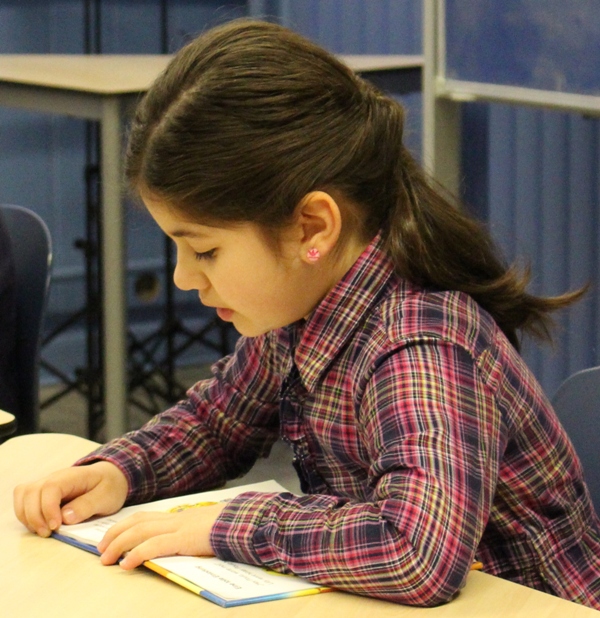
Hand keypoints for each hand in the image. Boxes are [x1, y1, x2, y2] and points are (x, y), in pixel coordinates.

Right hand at [13, 461, 127, 536]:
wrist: (110, 478)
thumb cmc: (109, 486)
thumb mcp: (106, 497)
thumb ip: (87, 506)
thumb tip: (65, 518)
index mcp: (72, 476)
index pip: (50, 487)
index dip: (48, 508)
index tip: (56, 526)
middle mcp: (55, 477)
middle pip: (31, 491)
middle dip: (35, 516)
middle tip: (49, 533)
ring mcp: (46, 484)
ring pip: (23, 495)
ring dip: (27, 516)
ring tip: (43, 531)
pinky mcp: (42, 493)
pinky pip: (24, 500)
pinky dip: (26, 515)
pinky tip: (40, 526)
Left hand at [97, 502, 226, 569]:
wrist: (245, 521)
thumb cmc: (230, 526)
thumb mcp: (206, 528)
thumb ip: (191, 533)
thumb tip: (179, 543)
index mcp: (180, 517)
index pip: (145, 517)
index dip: (124, 525)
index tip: (111, 537)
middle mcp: (176, 519)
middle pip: (137, 522)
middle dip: (114, 534)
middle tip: (100, 550)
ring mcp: (179, 527)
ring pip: (140, 531)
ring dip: (118, 544)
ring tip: (106, 559)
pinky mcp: (184, 539)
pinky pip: (155, 545)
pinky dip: (137, 554)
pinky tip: (126, 564)